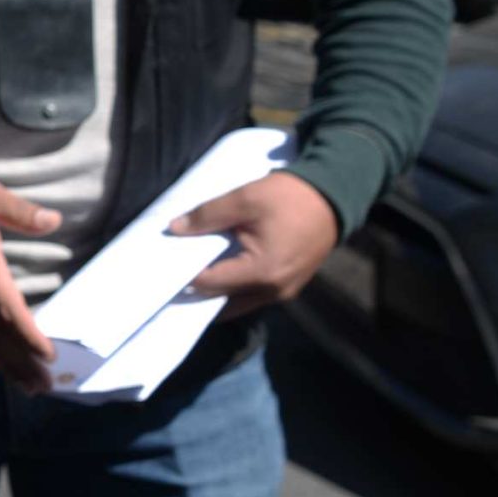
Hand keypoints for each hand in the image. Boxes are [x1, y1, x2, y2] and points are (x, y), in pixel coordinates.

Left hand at [172, 171, 340, 317]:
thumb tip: (174, 229)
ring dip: (216, 291)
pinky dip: (234, 287)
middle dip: (196, 289)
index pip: (208, 283)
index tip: (162, 264)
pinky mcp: (291, 286)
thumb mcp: (244, 199)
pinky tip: (219, 270)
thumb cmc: (289, 197)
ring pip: (238, 301)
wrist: (335, 195)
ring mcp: (285, 292)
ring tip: (192, 273)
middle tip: (171, 275)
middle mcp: (274, 291)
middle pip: (222, 299)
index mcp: (261, 272)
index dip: (183, 274)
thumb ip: (207, 216)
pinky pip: (254, 294)